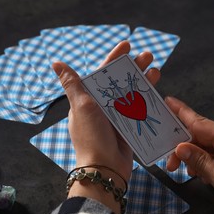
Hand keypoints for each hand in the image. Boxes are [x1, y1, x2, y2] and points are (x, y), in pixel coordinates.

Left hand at [53, 41, 159, 180]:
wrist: (105, 168)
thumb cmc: (91, 136)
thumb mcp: (81, 107)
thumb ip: (73, 84)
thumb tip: (56, 63)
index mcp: (88, 100)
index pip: (102, 74)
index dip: (114, 58)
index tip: (127, 45)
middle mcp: (102, 107)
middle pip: (120, 82)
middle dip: (134, 68)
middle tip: (149, 56)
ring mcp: (116, 118)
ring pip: (131, 95)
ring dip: (143, 82)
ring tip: (157, 71)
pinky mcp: (127, 128)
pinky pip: (138, 110)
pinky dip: (146, 100)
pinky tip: (156, 92)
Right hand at [165, 96, 213, 213]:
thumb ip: (201, 162)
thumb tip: (180, 147)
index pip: (199, 122)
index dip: (181, 112)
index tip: (166, 100)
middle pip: (200, 136)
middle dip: (182, 147)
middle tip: (168, 163)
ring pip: (206, 147)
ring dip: (193, 158)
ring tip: (183, 172)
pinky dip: (205, 163)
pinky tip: (200, 175)